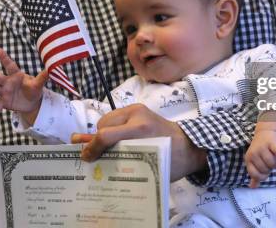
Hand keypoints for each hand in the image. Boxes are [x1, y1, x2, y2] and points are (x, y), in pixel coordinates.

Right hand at [0, 48, 47, 119]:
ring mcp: (4, 92)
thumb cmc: (34, 89)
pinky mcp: (4, 102)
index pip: (10, 65)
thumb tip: (53, 68)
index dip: (5, 58)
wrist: (32, 102)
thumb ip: (43, 77)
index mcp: (16, 75)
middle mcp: (7, 82)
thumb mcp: (38, 84)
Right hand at [70, 103, 206, 180]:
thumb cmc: (170, 162)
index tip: (86, 159)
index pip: (105, 135)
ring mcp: (138, 109)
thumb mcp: (143, 168)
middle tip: (95, 156)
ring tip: (108, 148)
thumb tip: (90, 162)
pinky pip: (116, 116)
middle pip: (103, 125)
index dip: (91, 148)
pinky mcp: (138, 108)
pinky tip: (116, 140)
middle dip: (96, 141)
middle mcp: (138, 115)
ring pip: (107, 119)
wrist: (189, 147)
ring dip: (104, 133)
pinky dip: (112, 128)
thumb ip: (116, 161)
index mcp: (140, 131)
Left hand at [245, 129, 275, 187]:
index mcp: (248, 159)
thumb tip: (252, 187)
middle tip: (272, 164)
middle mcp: (254, 153)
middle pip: (265, 169)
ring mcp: (262, 147)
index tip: (266, 173)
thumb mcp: (255, 161)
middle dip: (270, 169)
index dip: (262, 176)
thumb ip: (255, 174)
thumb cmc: (260, 151)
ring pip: (272, 163)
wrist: (265, 133)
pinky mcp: (272, 143)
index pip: (254, 174)